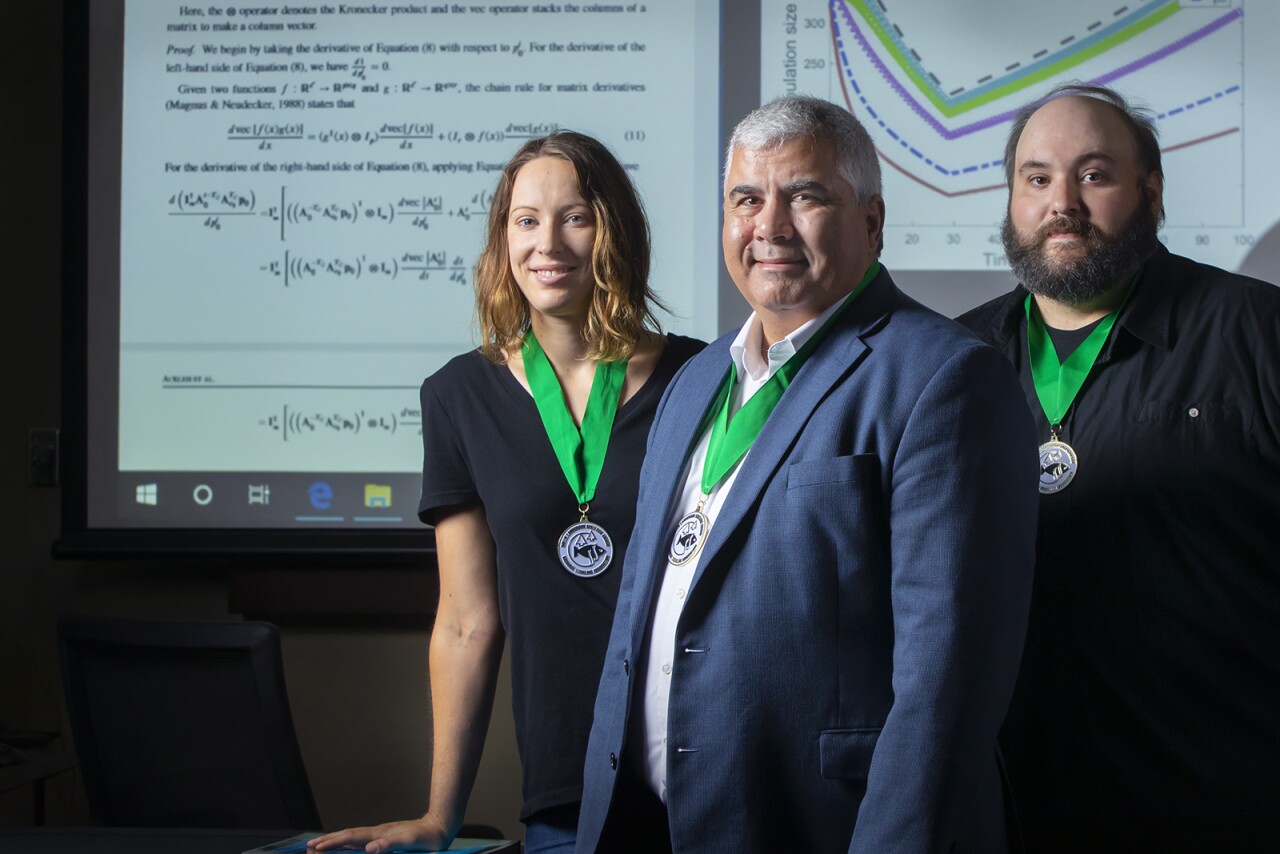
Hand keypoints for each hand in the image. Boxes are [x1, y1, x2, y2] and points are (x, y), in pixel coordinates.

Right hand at [307, 817, 452, 852]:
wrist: (439, 827)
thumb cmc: (426, 837)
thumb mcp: (409, 842)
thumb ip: (389, 845)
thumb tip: (369, 848)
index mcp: (379, 834)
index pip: (350, 838)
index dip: (333, 843)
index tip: (316, 847)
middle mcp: (377, 833)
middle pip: (347, 836)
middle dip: (328, 841)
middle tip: (309, 847)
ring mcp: (380, 835)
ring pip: (353, 838)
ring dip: (336, 842)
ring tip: (321, 845)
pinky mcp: (385, 838)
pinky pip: (361, 842)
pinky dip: (349, 844)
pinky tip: (346, 847)